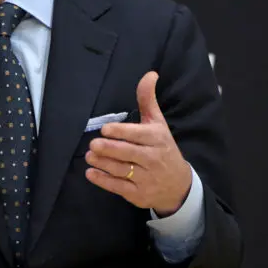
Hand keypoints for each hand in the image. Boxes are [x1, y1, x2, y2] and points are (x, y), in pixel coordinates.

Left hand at [85, 71, 191, 216]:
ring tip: (88, 156)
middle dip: (108, 149)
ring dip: (102, 163)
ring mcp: (146, 178)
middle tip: (93, 145)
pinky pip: (118, 187)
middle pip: (127, 153)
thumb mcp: (158, 124)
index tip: (105, 130)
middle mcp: (152, 158)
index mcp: (157, 139)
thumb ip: (148, 99)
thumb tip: (150, 73)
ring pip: (121, 170)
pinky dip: (103, 181)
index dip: (120, 132)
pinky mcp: (138, 194)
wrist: (179, 186)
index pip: (137, 135)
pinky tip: (91, 173)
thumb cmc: (163, 148)